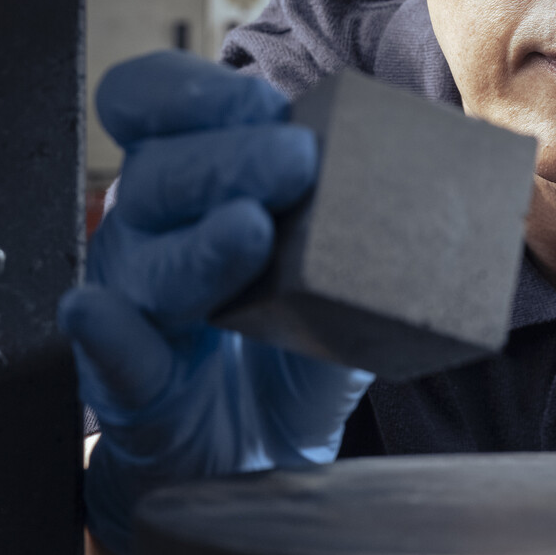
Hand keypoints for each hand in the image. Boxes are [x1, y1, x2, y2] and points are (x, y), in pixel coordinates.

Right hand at [57, 52, 373, 553]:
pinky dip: (107, 333)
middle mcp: (152, 230)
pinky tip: (102, 315)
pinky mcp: (127, 382)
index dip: (197, 93)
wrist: (258, 461)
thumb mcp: (345, 282)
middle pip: (158, 173)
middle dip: (227, 160)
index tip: (263, 104)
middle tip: (296, 162)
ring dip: (197, 242)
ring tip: (250, 233)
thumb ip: (374, 232)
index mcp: (194, 184)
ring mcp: (135, 304)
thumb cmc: (292, 354)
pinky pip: (109, 352)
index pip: (155, 105)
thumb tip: (452, 179)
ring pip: (144, 258)